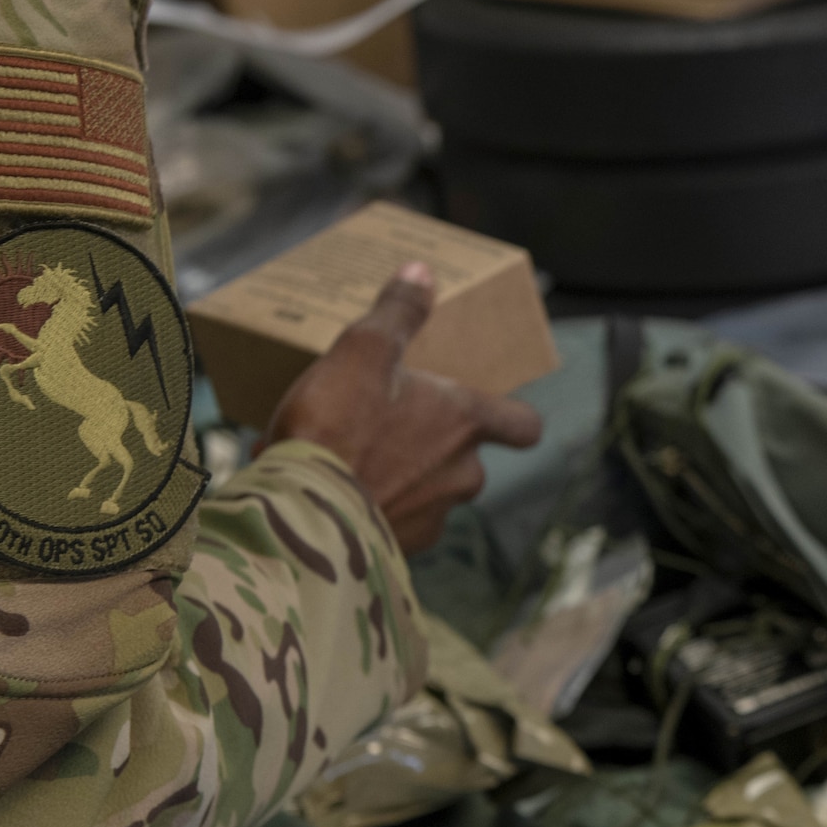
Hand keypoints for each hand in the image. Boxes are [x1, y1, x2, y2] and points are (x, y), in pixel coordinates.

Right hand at [262, 262, 543, 552]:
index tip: (496, 409)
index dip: (514, 417)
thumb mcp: (365, 351)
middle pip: (466, 458)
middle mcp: (462, 477)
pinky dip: (366, 504)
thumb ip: (398, 313)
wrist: (302, 517)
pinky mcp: (396, 552)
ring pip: (424, 491)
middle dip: (431, 442)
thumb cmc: (340, 428)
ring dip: (395, 474)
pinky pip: (388, 521)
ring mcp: (432, 520)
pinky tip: (325, 488)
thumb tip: (422, 273)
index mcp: (465, 425)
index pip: (523, 425)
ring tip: (343, 454)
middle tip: (386, 420)